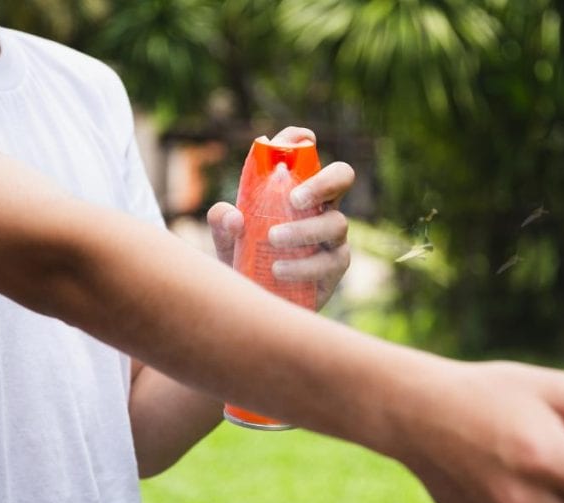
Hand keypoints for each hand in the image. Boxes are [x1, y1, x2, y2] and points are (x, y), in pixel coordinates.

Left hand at [206, 126, 353, 309]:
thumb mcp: (225, 239)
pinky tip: (279, 270)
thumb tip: (233, 216)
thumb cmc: (245, 260)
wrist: (256, 302)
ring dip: (304, 230)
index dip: (302, 141)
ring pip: (336, 223)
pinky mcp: (335, 267)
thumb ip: (221, 222)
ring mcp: (333, 237)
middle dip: (323, 181)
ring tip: (273, 240)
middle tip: (295, 198)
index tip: (297, 139)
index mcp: (297, 188)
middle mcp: (321, 206)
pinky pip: (330, 261)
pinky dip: (303, 265)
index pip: (305, 155)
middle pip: (342, 176)